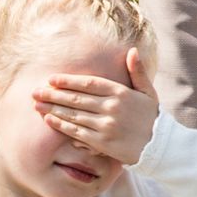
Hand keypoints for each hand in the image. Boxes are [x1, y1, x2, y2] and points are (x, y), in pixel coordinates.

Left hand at [35, 48, 158, 165]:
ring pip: (73, 114)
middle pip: (76, 98)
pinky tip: (49, 119)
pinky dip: (61, 125)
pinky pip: (77, 132)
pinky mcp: (102, 142)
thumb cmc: (152, 117)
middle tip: (36, 91)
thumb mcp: (148, 92)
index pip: (89, 84)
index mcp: (121, 92)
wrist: (160, 146)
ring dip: (53, 108)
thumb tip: (132, 50)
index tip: (52, 79)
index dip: (68, 81)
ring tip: (37, 104)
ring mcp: (106, 125)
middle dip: (54, 94)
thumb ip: (138, 72)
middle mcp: (112, 107)